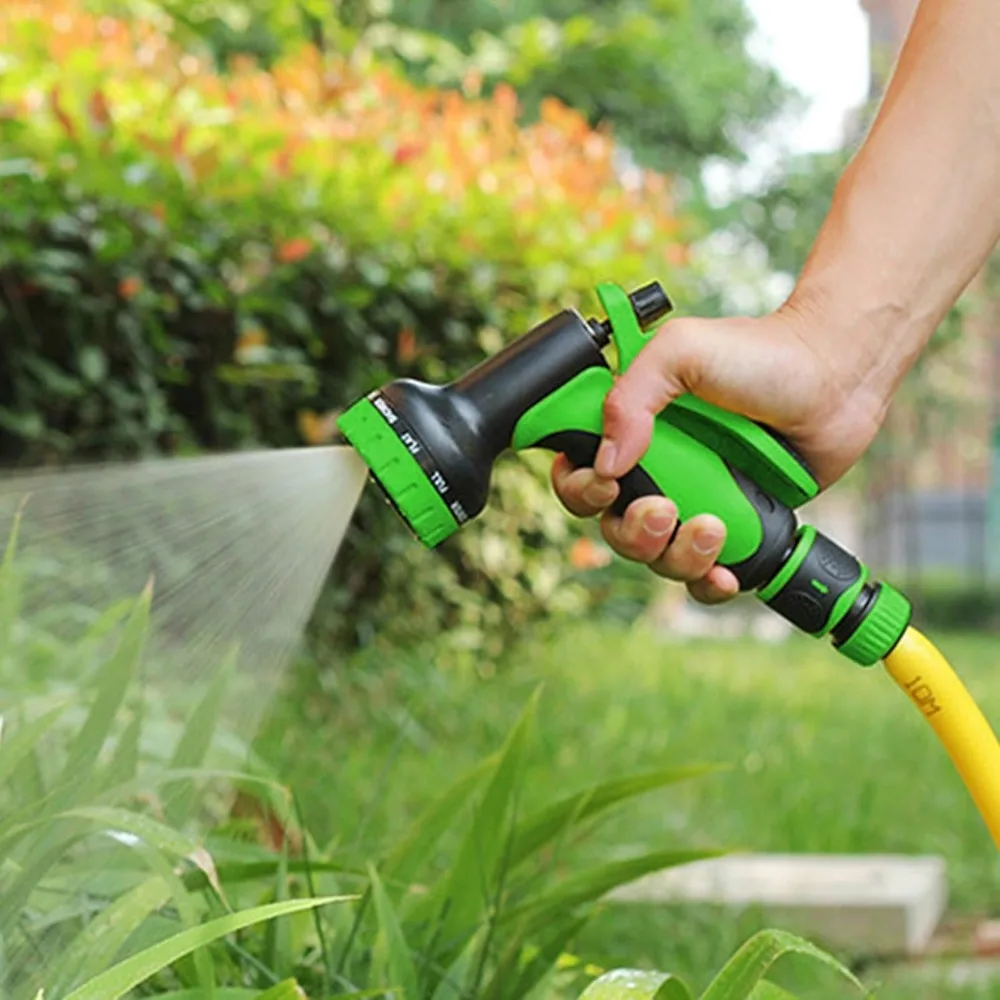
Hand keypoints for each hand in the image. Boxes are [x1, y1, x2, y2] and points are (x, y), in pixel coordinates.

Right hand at [552, 299, 889, 602]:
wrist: (835, 377)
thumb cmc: (760, 353)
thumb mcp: (683, 351)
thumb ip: (632, 394)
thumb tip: (608, 461)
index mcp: (630, 428)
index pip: (577, 470)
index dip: (580, 487)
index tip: (607, 483)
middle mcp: (656, 468)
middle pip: (612, 526)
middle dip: (632, 530)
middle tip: (664, 508)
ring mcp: (695, 501)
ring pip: (655, 557)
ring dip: (674, 554)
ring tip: (713, 527)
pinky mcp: (734, 526)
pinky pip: (703, 575)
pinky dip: (708, 582)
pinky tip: (724, 572)